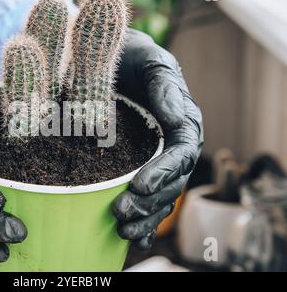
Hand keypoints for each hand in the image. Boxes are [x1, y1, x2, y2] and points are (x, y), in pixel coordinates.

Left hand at [113, 29, 202, 248]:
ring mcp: (158, 157)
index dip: (163, 172)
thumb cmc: (132, 57)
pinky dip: (144, 219)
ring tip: (123, 231)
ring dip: (145, 216)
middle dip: (149, 201)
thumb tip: (180, 118)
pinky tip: (132, 237)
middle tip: (121, 213)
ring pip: (161, 195)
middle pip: (171, 181)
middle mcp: (173, 143)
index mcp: (183, 120)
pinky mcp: (141, 165)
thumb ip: (166, 86)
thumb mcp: (150, 61)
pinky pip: (148, 196)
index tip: (138, 185)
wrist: (111, 58)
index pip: (181, 153)